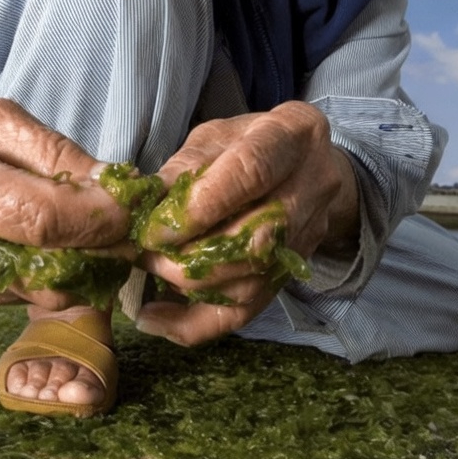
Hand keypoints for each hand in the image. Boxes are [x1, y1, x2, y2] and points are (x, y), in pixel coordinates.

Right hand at [0, 99, 131, 309]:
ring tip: (99, 229)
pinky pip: (35, 295)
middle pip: (45, 265)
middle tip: (131, 225)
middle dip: (101, 249)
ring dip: (86, 266)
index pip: (37, 216)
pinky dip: (63, 274)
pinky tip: (66, 242)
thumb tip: (115, 187)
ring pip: (46, 290)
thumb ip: (56, 152)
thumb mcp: (1, 120)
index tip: (134, 206)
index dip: (95, 216)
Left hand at [135, 101, 358, 345]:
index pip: (250, 173)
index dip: (200, 207)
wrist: (305, 167)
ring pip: (249, 282)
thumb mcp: (215, 137)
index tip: (154, 229)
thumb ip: (184, 167)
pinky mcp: (290, 274)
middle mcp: (313, 187)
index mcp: (294, 134)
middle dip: (190, 256)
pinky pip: (245, 313)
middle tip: (144, 253)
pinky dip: (194, 323)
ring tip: (149, 271)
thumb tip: (144, 209)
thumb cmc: (249, 144)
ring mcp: (307, 237)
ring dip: (188, 286)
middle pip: (255, 239)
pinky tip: (154, 318)